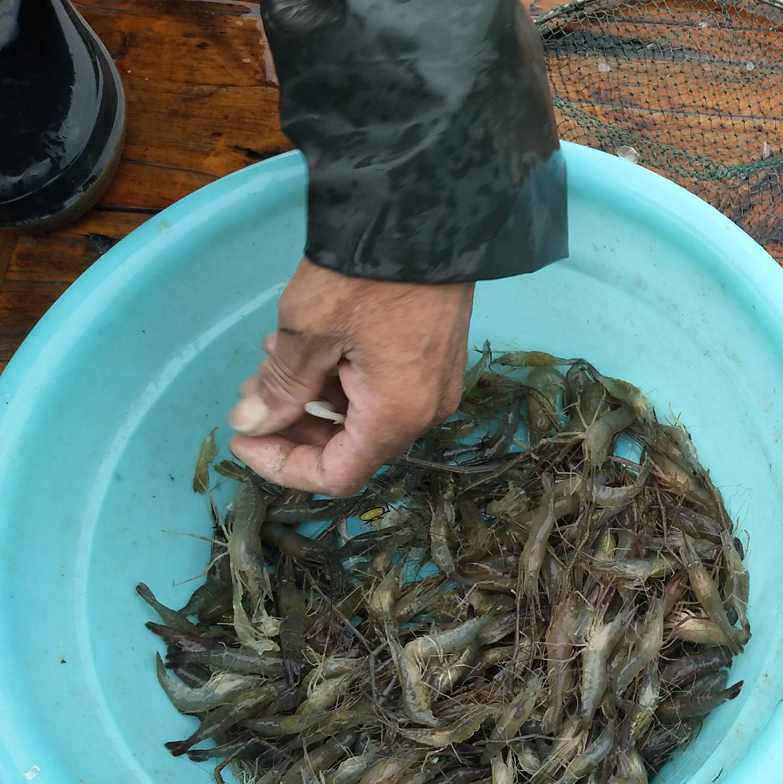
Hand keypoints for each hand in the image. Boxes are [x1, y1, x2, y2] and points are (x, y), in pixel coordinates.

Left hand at [228, 257, 473, 495]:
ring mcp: (437, 381)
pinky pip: (386, 386)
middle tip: (252, 390)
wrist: (426, 207)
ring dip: (314, 397)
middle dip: (295, 426)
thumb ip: (280, 386)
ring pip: (366, 414)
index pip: (337, 475)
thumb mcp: (307, 330)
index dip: (283, 465)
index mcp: (396, 414)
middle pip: (352, 446)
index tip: (243, 438)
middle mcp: (425, 409)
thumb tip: (251, 423)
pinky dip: (343, 377)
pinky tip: (312, 341)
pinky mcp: (438, 354)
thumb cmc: (365, 274)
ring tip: (274, 355)